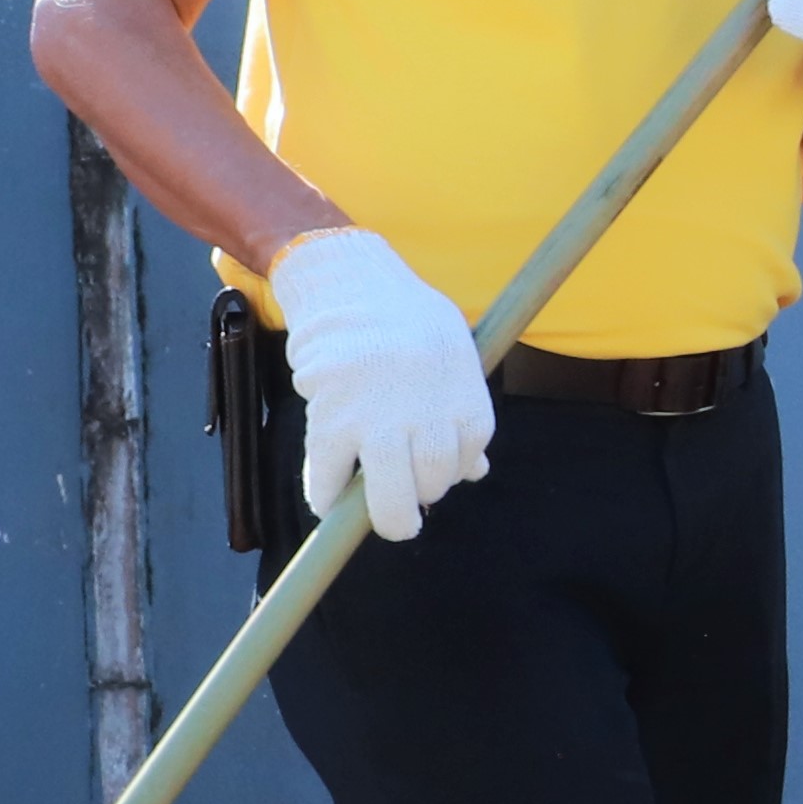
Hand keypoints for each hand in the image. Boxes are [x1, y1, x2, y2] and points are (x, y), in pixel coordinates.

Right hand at [270, 226, 495, 541]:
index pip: (468, 457)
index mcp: (464, 397)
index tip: (433, 472)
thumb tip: (475, 472)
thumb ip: (461, 413)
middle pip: (433, 483)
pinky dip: (327, 497)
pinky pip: (330, 478)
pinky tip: (329, 502)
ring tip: (376, 519)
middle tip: (405, 510)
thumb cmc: (406, 319)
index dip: (451, 472)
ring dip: (384, 518)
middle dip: (419, 502)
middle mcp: (427, 414)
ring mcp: (379, 420)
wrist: (351, 284)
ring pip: (387, 496)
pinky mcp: (333, 422)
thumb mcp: (453, 355)